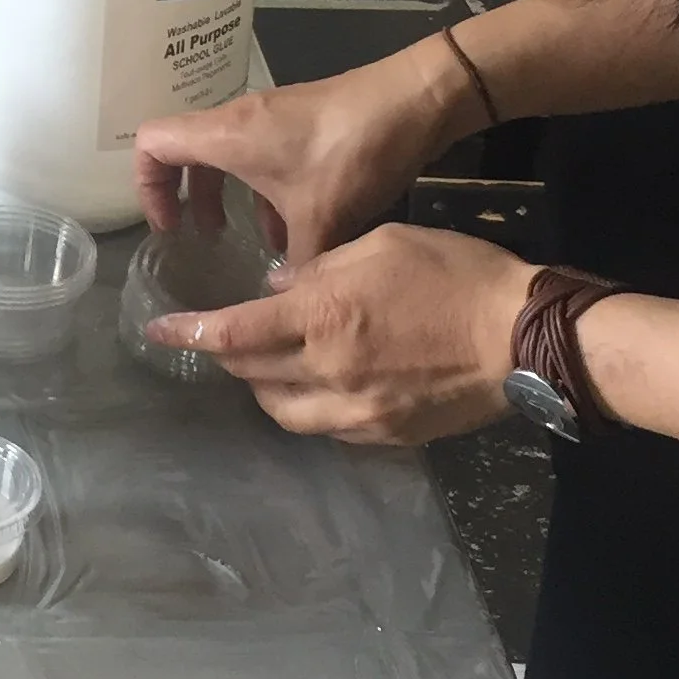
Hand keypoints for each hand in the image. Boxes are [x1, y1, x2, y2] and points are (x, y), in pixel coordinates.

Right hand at [135, 33, 475, 262]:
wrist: (414, 99)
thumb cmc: (352, 153)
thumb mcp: (320, 219)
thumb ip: (294, 265)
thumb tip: (285, 301)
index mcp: (226, 135)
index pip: (152, 144)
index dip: (148, 187)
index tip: (169, 227)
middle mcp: (239, 119)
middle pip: (185, 150)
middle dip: (185, 195)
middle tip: (195, 236)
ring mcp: (271, 116)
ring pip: (227, 154)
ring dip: (226, 193)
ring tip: (242, 237)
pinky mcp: (301, 120)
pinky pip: (262, 154)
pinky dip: (264, 188)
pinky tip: (294, 226)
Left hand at [148, 221, 532, 445]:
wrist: (522, 337)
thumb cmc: (455, 273)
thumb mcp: (380, 244)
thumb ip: (320, 268)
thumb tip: (277, 291)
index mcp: (324, 317)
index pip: (234, 333)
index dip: (188, 333)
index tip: (156, 331)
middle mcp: (329, 371)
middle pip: (250, 373)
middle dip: (224, 356)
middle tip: (216, 338)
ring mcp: (357, 411)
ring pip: (281, 410)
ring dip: (261, 386)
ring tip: (264, 363)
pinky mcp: (384, 434)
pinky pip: (325, 426)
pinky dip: (306, 405)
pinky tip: (316, 385)